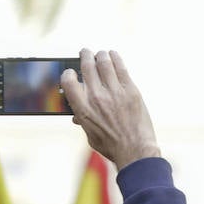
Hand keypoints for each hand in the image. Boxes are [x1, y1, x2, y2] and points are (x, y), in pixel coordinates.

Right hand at [61, 49, 160, 169]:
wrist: (136, 151)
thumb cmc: (112, 146)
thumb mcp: (90, 134)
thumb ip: (83, 120)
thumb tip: (76, 116)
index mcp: (82, 108)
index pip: (68, 80)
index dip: (68, 73)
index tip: (71, 71)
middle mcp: (96, 97)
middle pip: (87, 67)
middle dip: (85, 56)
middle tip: (85, 52)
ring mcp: (115, 93)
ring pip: (104, 63)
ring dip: (101, 55)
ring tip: (101, 54)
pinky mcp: (131, 92)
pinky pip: (121, 69)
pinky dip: (116, 58)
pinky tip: (113, 55)